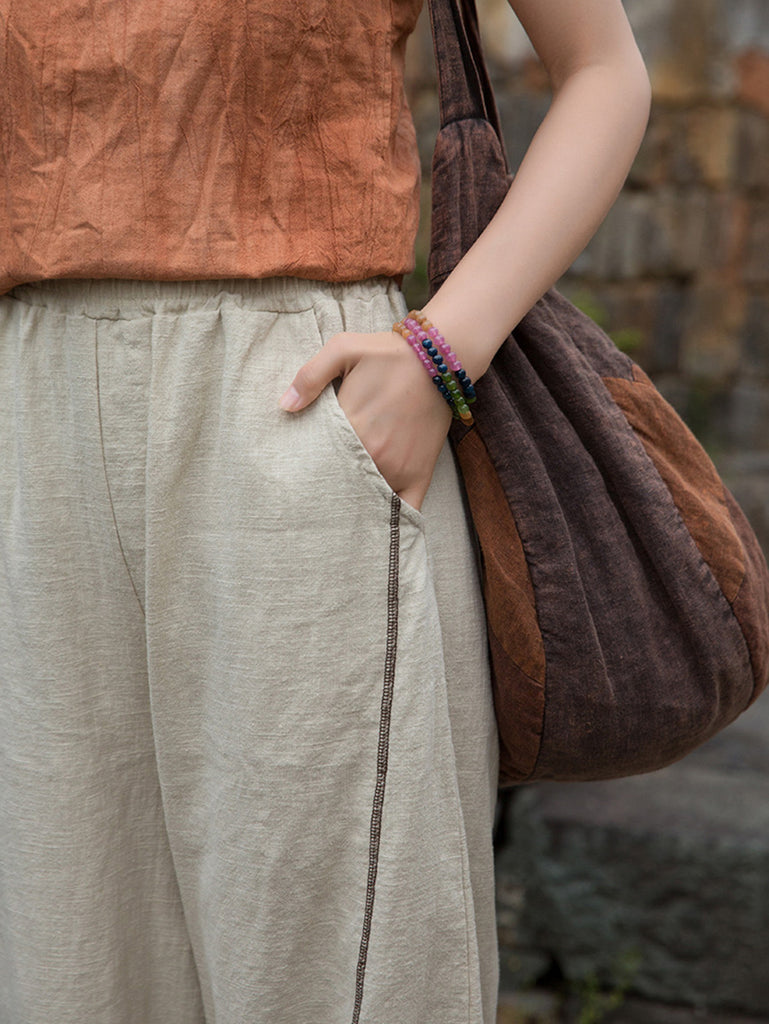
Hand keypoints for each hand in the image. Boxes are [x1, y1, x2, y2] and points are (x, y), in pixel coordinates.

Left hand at [279, 330, 452, 510]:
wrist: (440, 358)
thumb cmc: (389, 353)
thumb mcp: (344, 348)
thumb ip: (310, 375)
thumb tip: (285, 406)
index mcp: (352, 426)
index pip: (318, 458)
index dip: (305, 464)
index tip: (295, 469)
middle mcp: (374, 454)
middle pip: (339, 482)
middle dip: (325, 487)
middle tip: (308, 496)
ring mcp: (398, 468)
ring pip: (367, 499)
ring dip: (353, 504)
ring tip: (335, 513)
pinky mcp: (420, 474)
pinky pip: (406, 510)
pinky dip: (393, 523)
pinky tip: (378, 533)